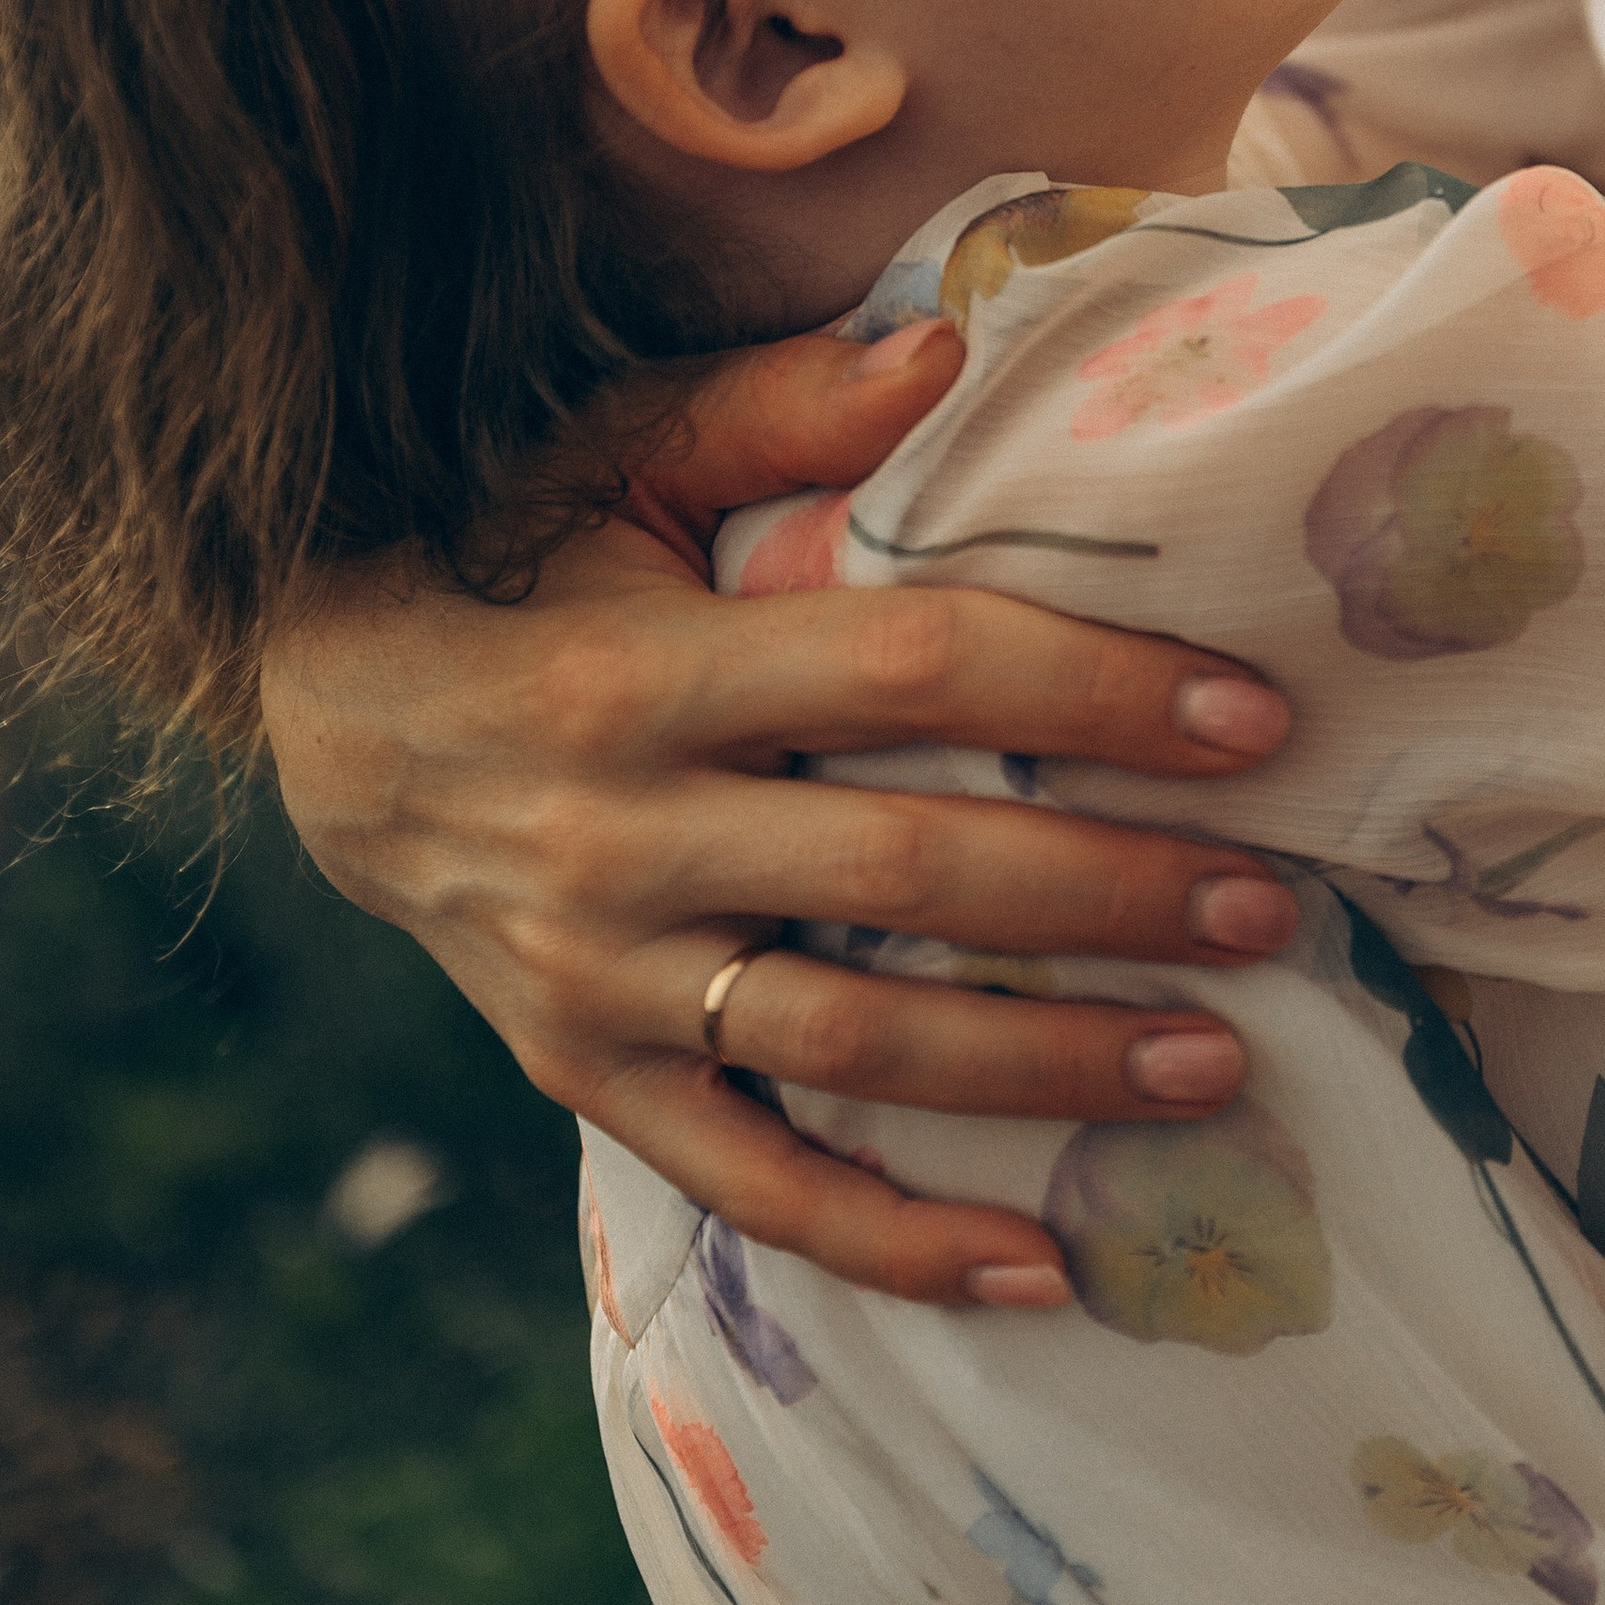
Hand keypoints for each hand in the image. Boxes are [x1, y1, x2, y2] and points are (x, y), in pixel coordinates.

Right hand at [258, 321, 1299, 1308]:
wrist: (327, 708)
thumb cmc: (512, 545)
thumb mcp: (614, 447)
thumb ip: (775, 402)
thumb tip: (948, 342)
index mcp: (640, 671)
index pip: (910, 672)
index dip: (1090, 690)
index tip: (1251, 718)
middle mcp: (618, 839)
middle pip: (911, 870)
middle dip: (1110, 890)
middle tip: (1276, 903)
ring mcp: (599, 982)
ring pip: (857, 1043)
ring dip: (1049, 1067)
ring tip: (1220, 1064)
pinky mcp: (586, 1080)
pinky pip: (753, 1186)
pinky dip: (893, 1242)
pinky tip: (1041, 1262)